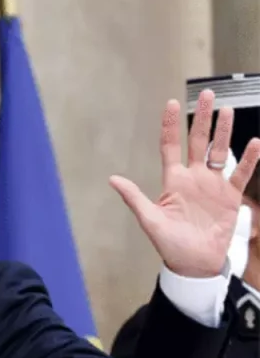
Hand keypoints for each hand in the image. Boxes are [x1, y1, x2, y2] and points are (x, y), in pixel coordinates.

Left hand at [111, 89, 259, 277]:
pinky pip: (240, 173)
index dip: (171, 125)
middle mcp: (193, 178)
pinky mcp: (229, 196)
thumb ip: (134, 198)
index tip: (171, 103)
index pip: (171, 146)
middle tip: (206, 93)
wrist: (194, 263)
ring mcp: (212, 185)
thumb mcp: (150, 219)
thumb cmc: (169, 244)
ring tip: (226, 109)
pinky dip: (248, 159)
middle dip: (202, 118)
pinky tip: (255, 142)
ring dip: (223, 131)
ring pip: (219, 151)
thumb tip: (113, 179)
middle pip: (197, 141)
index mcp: (173, 181)